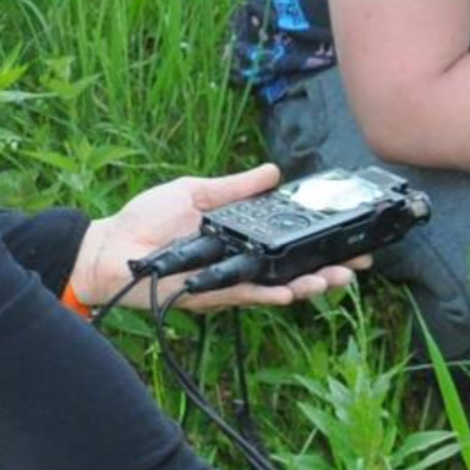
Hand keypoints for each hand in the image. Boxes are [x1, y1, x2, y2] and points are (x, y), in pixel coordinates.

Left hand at [70, 163, 360, 314]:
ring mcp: (229, 282)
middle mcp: (241, 263)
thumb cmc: (146, 221)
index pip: (287, 241)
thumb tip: (273, 172)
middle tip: (357, 264)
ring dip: (309, 285)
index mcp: (240, 237)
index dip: (319, 240)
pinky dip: (271, 294)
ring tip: (335, 279)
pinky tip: (293, 291)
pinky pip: (248, 296)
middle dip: (328, 269)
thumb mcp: (196, 192)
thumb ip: (236, 188)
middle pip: (294, 270)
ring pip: (278, 287)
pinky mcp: (213, 295)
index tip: (348, 235)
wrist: (112, 249)